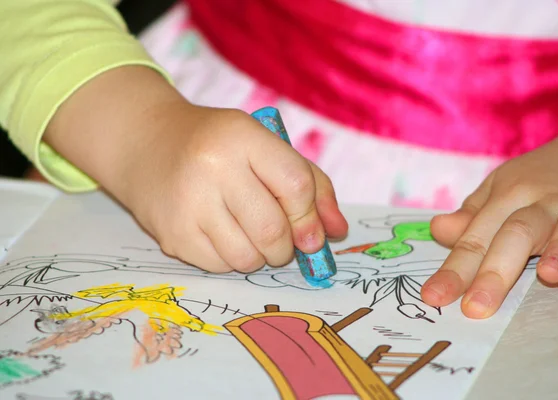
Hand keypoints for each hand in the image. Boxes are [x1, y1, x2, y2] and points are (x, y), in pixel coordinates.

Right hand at [45, 66, 347, 272]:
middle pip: (272, 230)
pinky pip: (220, 267)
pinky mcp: (171, 234)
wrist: (147, 144)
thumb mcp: (266, 146)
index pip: (295, 186)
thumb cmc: (219, 146)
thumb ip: (311, 184)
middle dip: (287, 247)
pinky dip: (233, 260)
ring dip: (261, 257)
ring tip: (251, 236)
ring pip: (247, 257)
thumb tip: (338, 231)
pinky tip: (223, 236)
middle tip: (283, 243)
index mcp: (242, 137)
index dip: (311, 217)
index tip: (312, 234)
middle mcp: (212, 167)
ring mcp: (187, 203)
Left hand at [421, 118, 557, 317]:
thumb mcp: (499, 189)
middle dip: (494, 273)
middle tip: (475, 308)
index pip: (475, 237)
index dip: (454, 269)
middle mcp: (541, 202)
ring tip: (549, 277)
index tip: (433, 297)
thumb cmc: (536, 178)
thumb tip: (438, 230)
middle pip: (516, 234)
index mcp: (506, 197)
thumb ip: (471, 215)